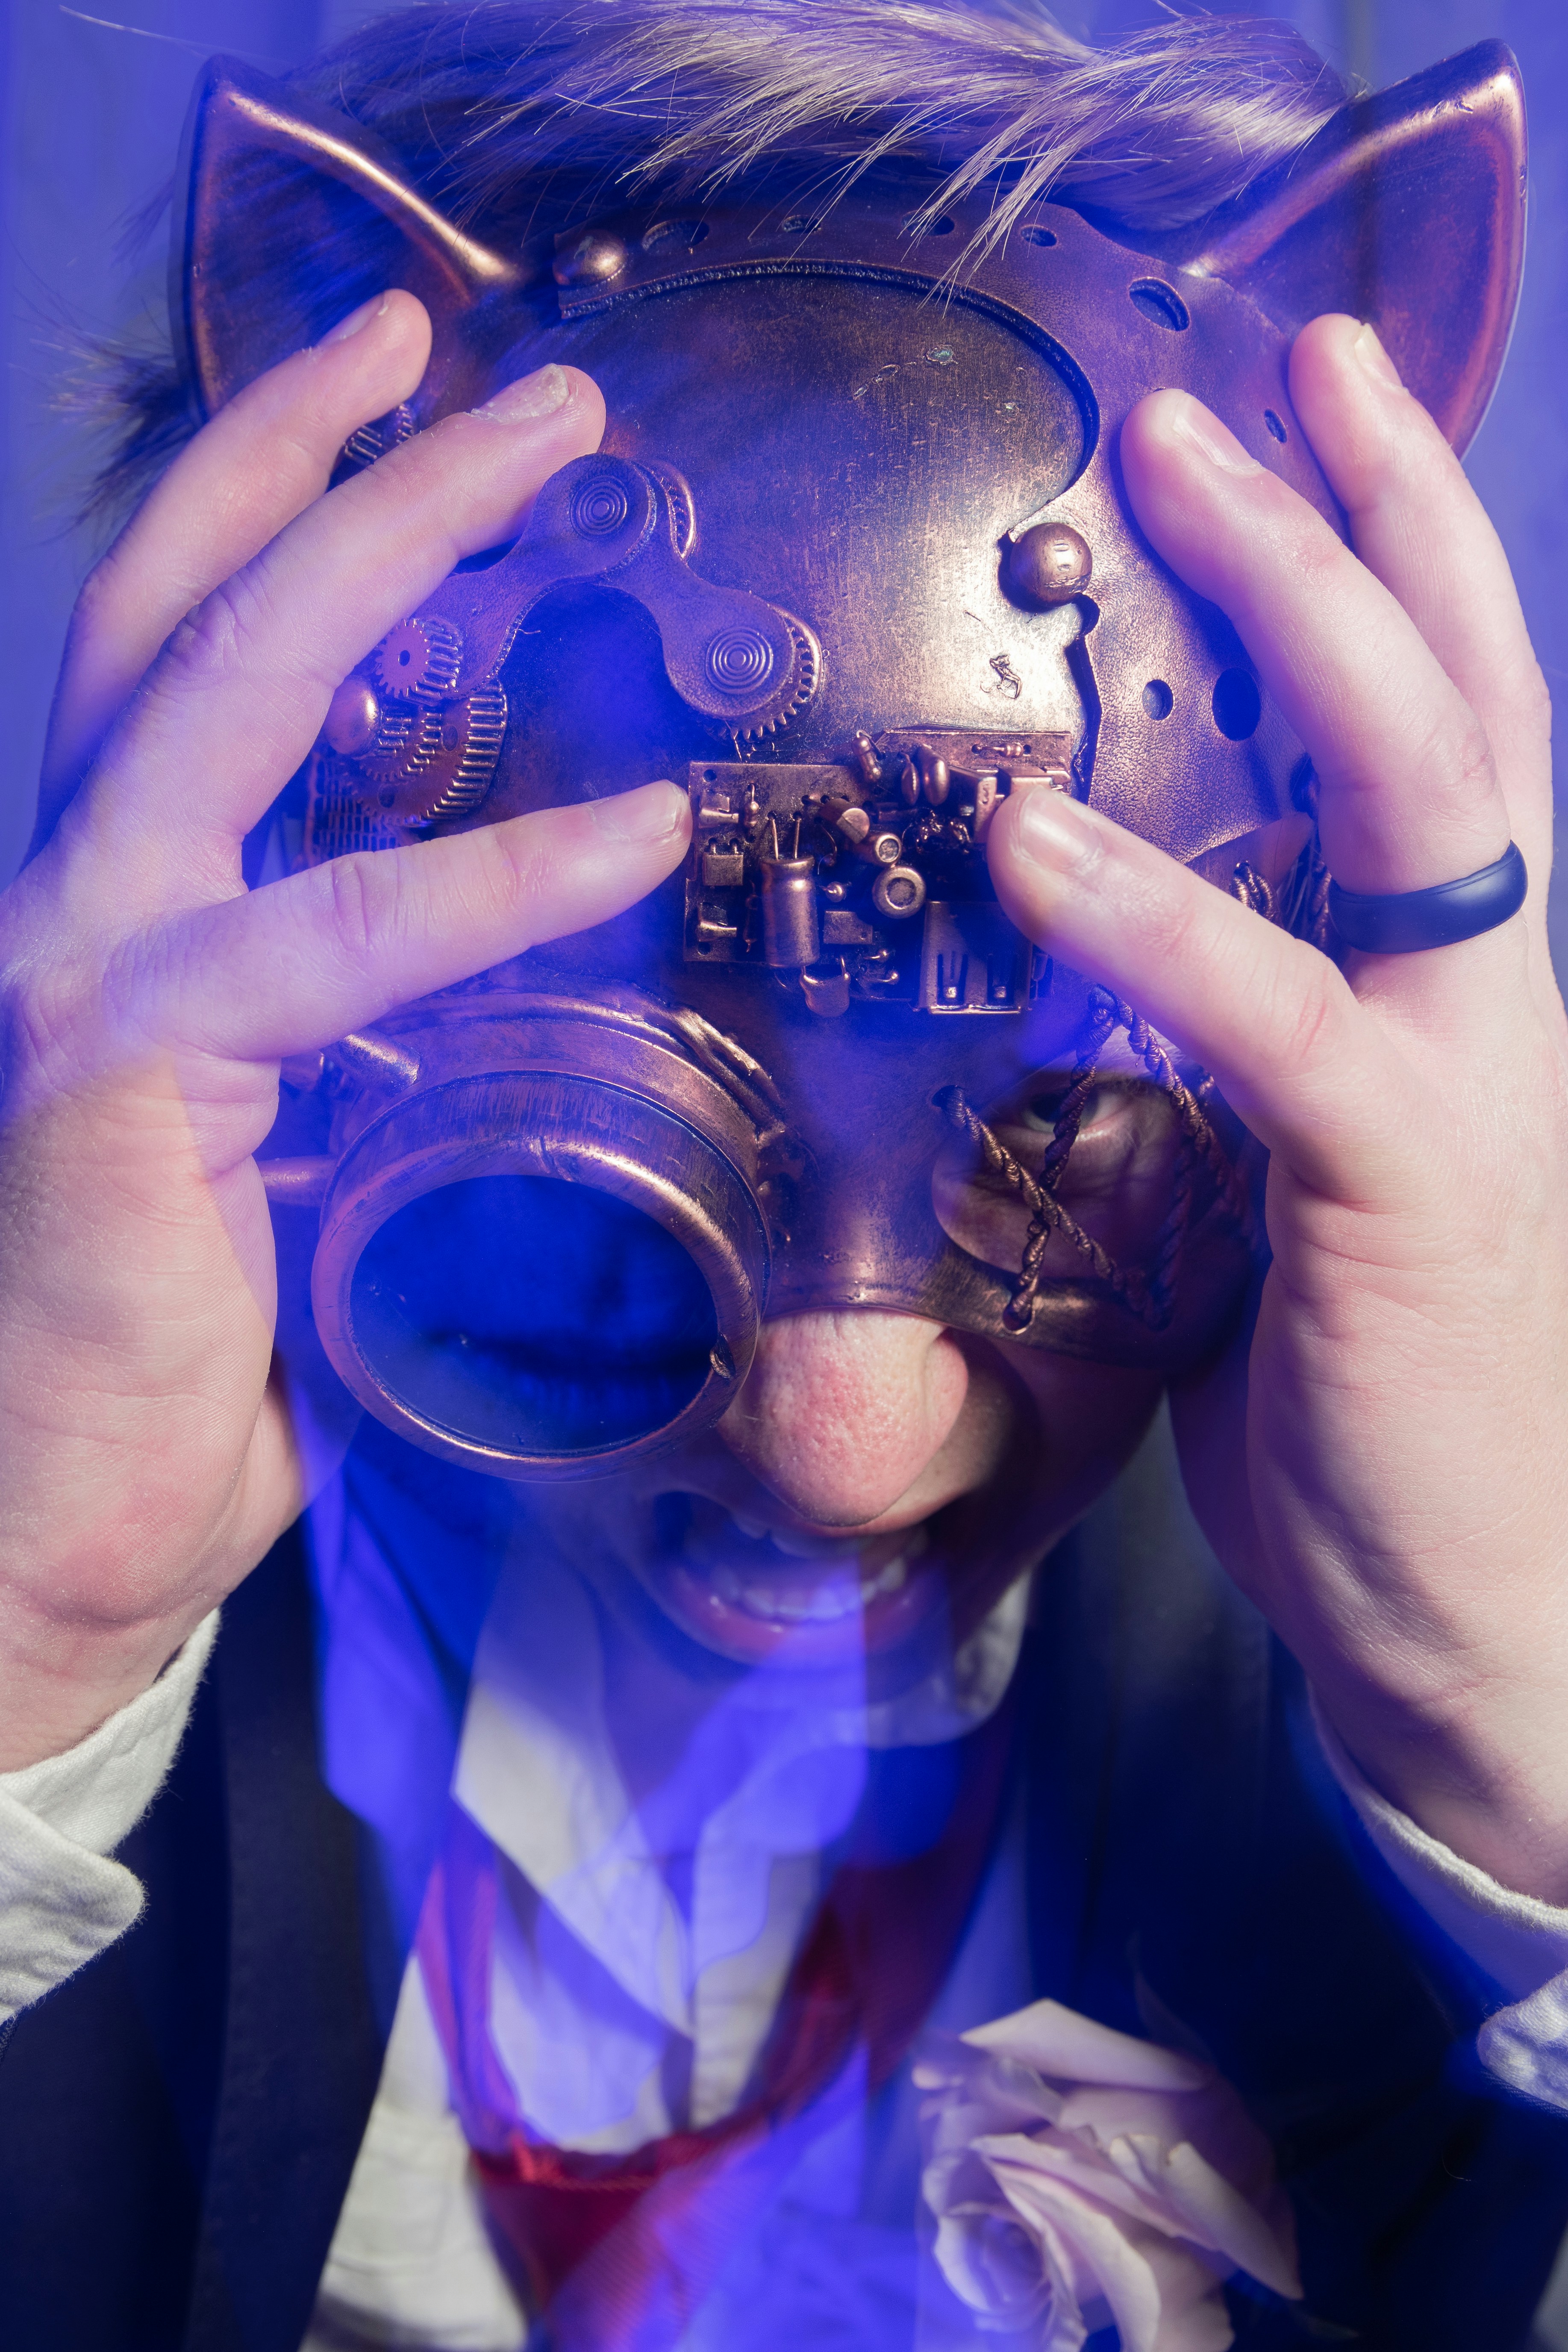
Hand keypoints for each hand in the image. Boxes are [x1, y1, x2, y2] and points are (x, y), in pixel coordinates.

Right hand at [0, 292, 689, 1769]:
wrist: (53, 1531)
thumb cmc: (171, 1352)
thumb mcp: (275, 1149)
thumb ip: (345, 1047)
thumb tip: (489, 1007)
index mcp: (114, 906)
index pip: (176, 656)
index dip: (273, 509)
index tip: (400, 410)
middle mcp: (71, 896)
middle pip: (188, 608)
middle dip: (334, 457)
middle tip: (497, 366)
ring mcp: (74, 967)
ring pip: (224, 690)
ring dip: (385, 539)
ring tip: (541, 440)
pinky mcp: (120, 1073)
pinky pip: (323, 940)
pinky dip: (486, 880)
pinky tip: (631, 833)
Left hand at [986, 316, 1567, 1899]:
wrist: (1485, 1615)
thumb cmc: (1376, 1416)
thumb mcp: (1270, 1215)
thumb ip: (1199, 1102)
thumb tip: (1063, 1040)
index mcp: (1456, 996)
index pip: (1445, 736)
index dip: (1397, 563)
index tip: (1311, 419)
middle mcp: (1493, 998)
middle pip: (1460, 699)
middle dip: (1372, 517)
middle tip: (1264, 364)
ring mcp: (1470, 1077)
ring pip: (1421, 792)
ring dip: (1305, 615)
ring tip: (1181, 471)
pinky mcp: (1407, 1186)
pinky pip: (1287, 1015)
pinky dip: (1163, 914)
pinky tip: (1039, 832)